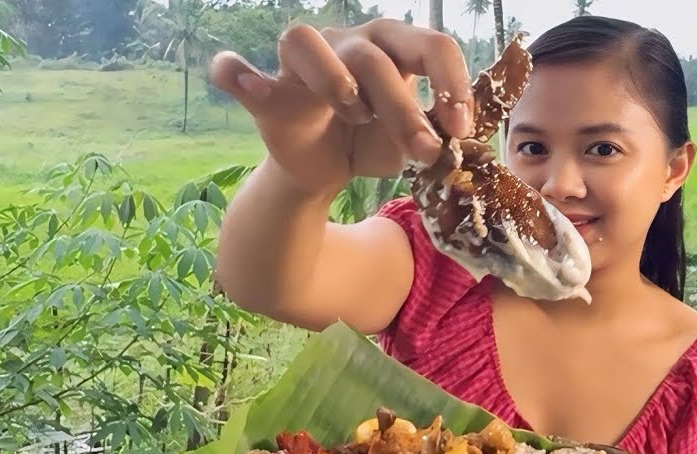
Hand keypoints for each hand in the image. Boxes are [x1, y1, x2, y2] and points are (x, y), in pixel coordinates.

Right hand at [209, 18, 474, 192]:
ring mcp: (302, 62)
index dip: (450, 83)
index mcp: (392, 47)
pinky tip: (239, 81)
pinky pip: (236, 71)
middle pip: (373, 55)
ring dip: (334, 81)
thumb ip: (427, 136)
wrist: (327, 168)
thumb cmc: (373, 141)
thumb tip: (444, 139)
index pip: (429, 45)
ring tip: (354, 116)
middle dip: (403, 108)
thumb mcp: (407, 143)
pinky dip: (235, 72)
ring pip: (307, 44)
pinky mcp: (266, 92)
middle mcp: (348, 42)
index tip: (461, 129)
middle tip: (424, 151)